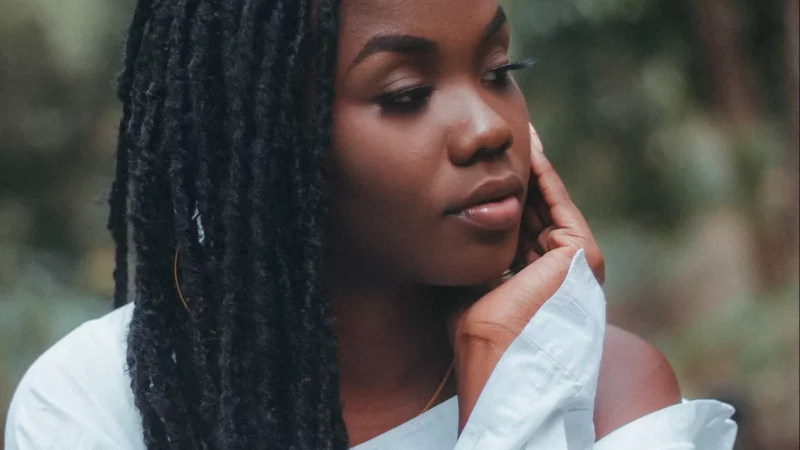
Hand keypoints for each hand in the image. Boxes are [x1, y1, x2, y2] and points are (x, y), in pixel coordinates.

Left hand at [451, 123, 604, 430]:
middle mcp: (557, 272)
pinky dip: (542, 173)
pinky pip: (556, 202)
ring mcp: (574, 264)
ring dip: (528, 168)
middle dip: (514, 178)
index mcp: (534, 284)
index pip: (516, 232)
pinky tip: (529, 146)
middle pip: (531, 212)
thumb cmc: (479, 333)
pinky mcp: (583, 254)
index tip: (483, 172)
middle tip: (498, 143)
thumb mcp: (471, 282)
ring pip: (544, 204)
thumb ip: (472, 255)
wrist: (498, 354)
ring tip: (514, 133)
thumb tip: (451, 227)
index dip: (501, 200)